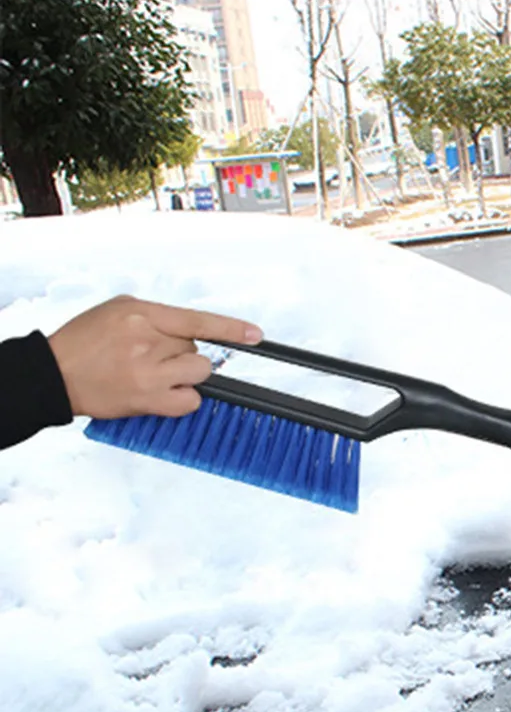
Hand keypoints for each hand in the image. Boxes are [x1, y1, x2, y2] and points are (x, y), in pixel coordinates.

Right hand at [47, 295, 262, 418]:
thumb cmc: (84, 342)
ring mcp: (149, 372)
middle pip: (197, 349)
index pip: (196, 320)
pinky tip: (162, 393)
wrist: (54, 373)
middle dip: (181, 354)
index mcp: (140, 313)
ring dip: (186, 375)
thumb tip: (192, 331)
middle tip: (153, 357)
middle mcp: (147, 341)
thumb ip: (156, 317)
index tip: (256, 335)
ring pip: (199, 372)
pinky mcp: (149, 399)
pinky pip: (190, 401)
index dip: (230, 328)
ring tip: (156, 374)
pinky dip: (184, 399)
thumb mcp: (117, 311)